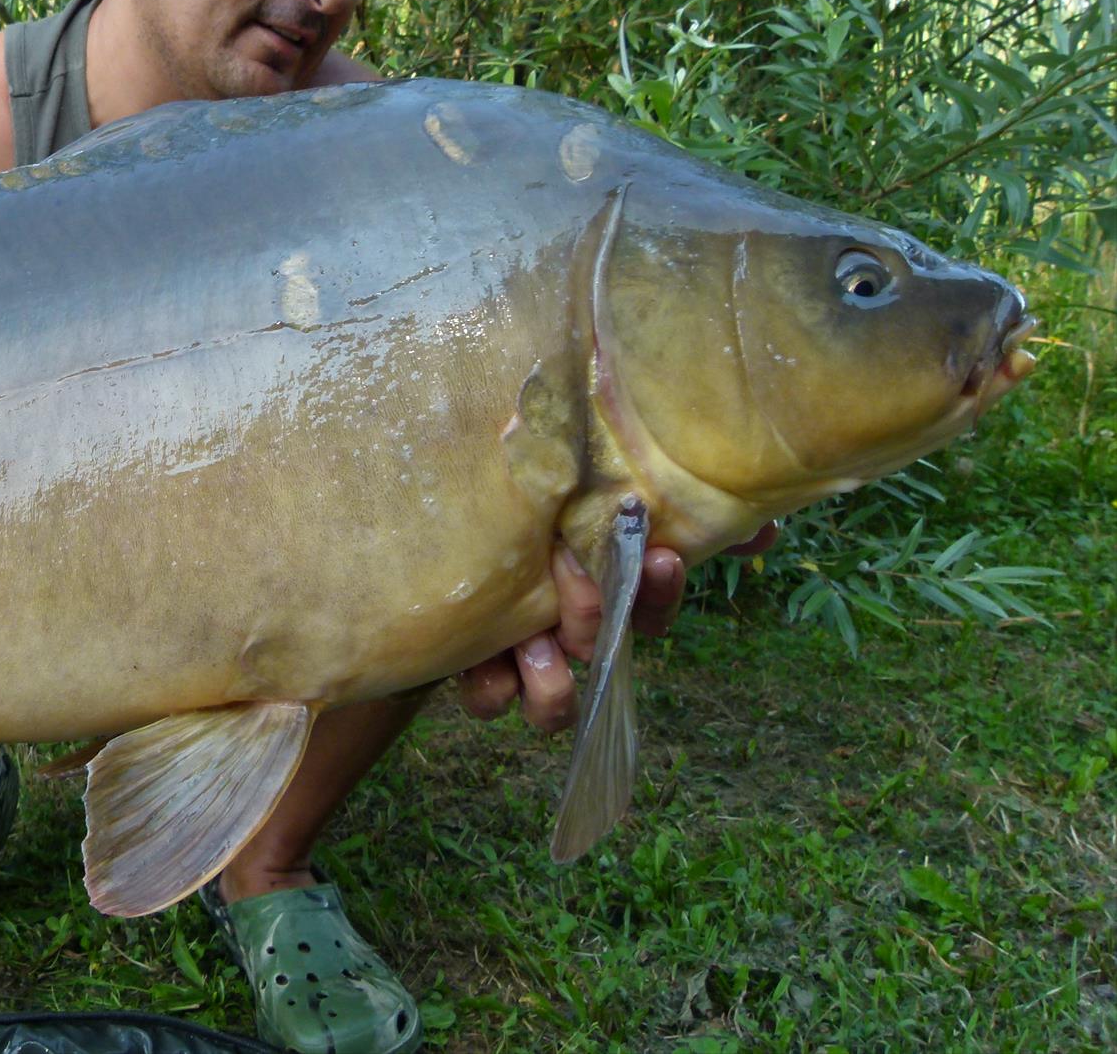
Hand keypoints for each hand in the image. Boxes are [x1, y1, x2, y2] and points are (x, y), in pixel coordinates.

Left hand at [453, 522, 778, 732]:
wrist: (421, 509)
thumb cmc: (514, 496)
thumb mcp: (579, 481)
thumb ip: (659, 493)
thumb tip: (762, 526)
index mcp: (597, 584)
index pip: (650, 610)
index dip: (660, 592)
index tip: (661, 556)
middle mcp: (565, 627)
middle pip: (606, 650)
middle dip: (596, 618)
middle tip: (575, 577)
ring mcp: (519, 651)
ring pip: (555, 702)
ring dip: (553, 681)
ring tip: (535, 642)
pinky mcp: (469, 663)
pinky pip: (490, 700)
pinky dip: (491, 685)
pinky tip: (484, 654)